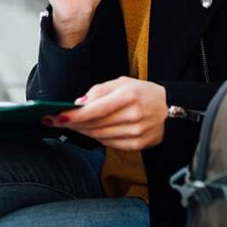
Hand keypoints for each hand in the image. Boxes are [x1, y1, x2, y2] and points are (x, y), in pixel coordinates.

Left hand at [42, 76, 167, 149]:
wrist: (170, 107)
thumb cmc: (142, 92)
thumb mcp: (122, 82)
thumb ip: (98, 91)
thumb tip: (78, 104)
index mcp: (128, 96)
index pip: (95, 110)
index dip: (74, 116)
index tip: (57, 117)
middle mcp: (133, 116)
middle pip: (95, 125)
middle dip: (73, 124)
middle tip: (56, 121)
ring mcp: (136, 132)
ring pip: (100, 136)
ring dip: (83, 132)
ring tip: (73, 125)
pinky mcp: (138, 144)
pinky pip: (110, 144)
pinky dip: (98, 138)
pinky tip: (92, 131)